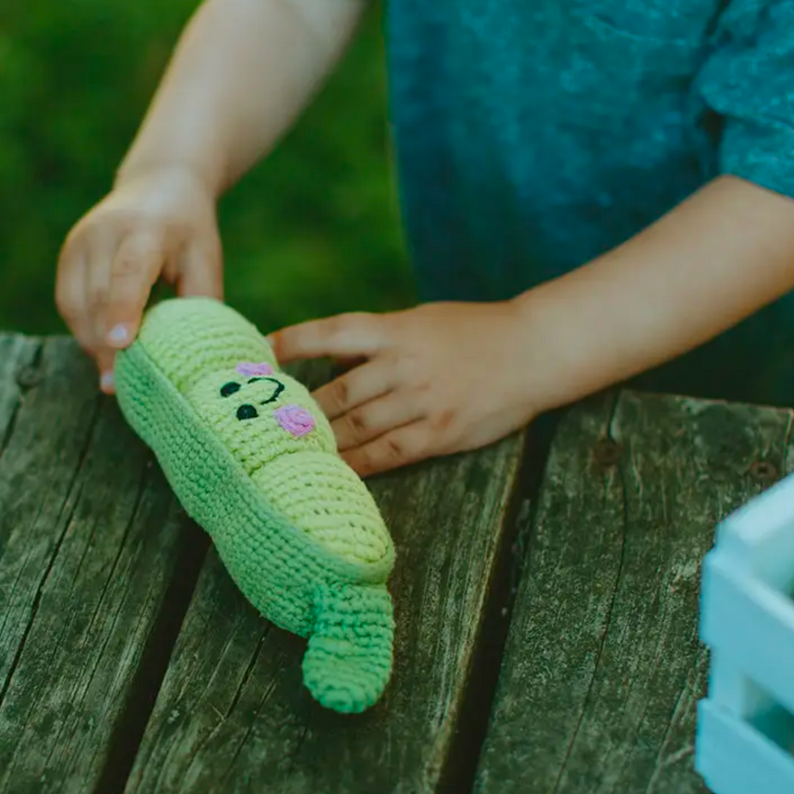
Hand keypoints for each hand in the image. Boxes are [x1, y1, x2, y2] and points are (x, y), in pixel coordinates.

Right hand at [56, 166, 222, 390]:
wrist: (158, 184)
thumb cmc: (190, 232)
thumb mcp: (205, 260)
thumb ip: (199, 304)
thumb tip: (194, 359)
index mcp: (146, 230)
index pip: (129, 271)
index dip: (123, 309)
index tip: (122, 345)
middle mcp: (104, 232)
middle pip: (97, 295)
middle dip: (105, 345)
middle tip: (119, 387)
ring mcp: (79, 241)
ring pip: (75, 304)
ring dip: (92, 344)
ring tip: (112, 378)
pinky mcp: (67, 254)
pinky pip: (68, 303)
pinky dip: (84, 331)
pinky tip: (103, 353)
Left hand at [269, 302, 548, 475]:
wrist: (534, 350)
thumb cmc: (473, 333)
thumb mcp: (421, 321)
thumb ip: (376, 341)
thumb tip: (329, 359)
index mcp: (396, 329)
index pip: (332, 333)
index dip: (293, 342)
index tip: (260, 352)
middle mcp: (404, 363)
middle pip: (338, 392)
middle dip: (299, 410)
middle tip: (264, 424)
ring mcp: (423, 399)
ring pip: (358, 425)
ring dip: (322, 441)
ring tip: (289, 453)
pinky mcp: (441, 431)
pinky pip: (389, 453)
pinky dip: (358, 464)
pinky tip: (335, 472)